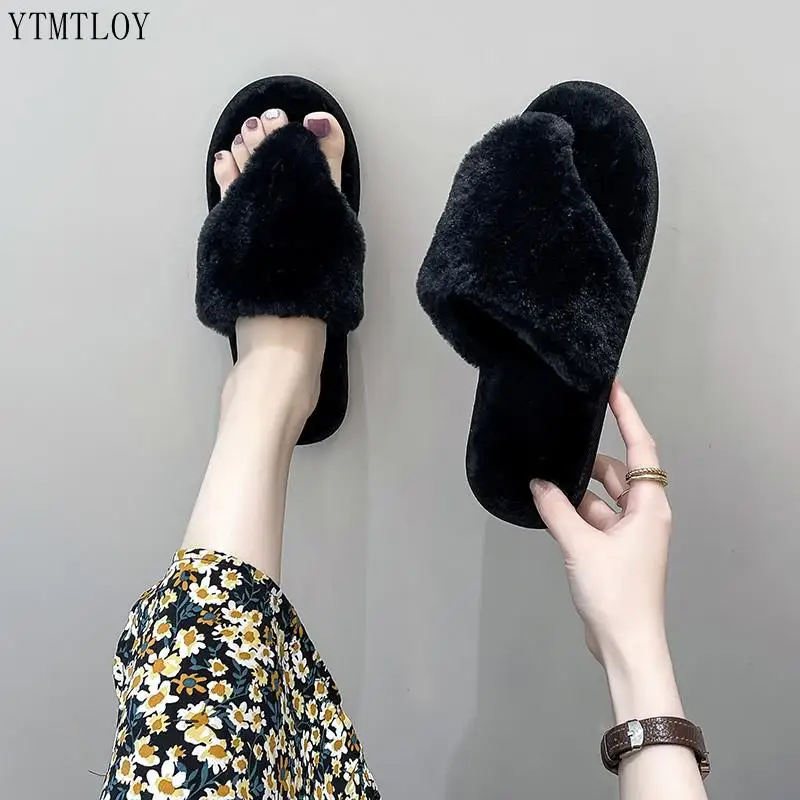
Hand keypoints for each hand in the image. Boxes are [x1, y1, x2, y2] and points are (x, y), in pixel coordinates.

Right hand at [531, 381, 671, 669]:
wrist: (625, 644)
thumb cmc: (614, 591)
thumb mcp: (580, 544)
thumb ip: (556, 508)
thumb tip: (537, 481)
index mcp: (648, 506)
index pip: (640, 448)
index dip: (626, 415)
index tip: (611, 387)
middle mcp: (643, 514)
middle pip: (617, 471)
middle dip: (588, 459)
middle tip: (557, 441)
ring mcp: (630, 534)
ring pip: (602, 496)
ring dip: (576, 490)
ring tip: (544, 477)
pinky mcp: (615, 551)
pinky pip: (594, 518)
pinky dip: (573, 511)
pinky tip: (548, 506)